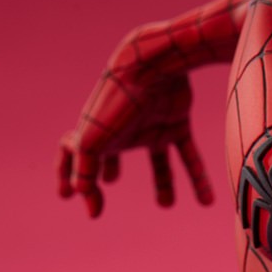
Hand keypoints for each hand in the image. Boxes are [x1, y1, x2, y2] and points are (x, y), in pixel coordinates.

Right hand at [56, 24, 213, 217]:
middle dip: (105, 170)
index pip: (71, 152)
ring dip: (163, 183)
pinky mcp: (177, 123)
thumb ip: (84, 171)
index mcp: (97, 131)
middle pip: (112, 154)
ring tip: (167, 205)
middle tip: (107, 183)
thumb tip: (79, 193)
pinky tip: (207, 202)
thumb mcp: (91, 141)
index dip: (64, 172)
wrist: (151, 67)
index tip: (65, 196)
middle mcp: (124, 129)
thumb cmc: (116, 102)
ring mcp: (152, 127)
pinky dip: (197, 178)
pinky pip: (188, 155)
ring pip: (159, 161)